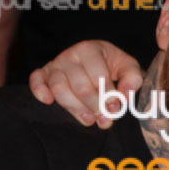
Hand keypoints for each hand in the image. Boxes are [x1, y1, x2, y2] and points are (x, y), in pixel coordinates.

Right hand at [28, 40, 142, 127]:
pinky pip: (36, 81)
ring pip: (59, 88)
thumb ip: (132, 79)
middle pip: (79, 85)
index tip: (115, 108)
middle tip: (105, 119)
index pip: (98, 74)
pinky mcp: (43, 74)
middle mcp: (70, 55)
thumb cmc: (113, 66)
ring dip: (74, 107)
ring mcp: (55, 64)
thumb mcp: (128, 67)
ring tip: (89, 120)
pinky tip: (48, 102)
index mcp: (91, 49)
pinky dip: (39, 91)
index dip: (108, 94)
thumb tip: (124, 96)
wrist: (98, 61)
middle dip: (94, 105)